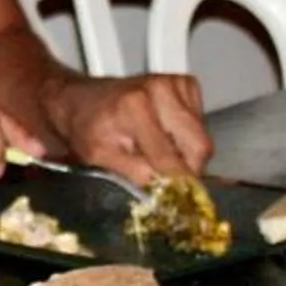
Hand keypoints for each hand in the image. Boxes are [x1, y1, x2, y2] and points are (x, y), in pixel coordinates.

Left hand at [45, 73, 211, 183]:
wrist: (83, 100)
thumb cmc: (87, 128)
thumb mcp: (98, 158)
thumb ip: (134, 174)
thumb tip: (167, 190)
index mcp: (136, 106)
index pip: (172, 158)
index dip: (176, 185)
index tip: (176, 202)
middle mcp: (161, 88)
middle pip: (199, 146)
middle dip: (186, 169)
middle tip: (164, 177)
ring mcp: (177, 83)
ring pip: (202, 138)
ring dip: (185, 153)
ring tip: (156, 151)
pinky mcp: (187, 84)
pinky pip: (201, 125)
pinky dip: (186, 137)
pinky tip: (163, 134)